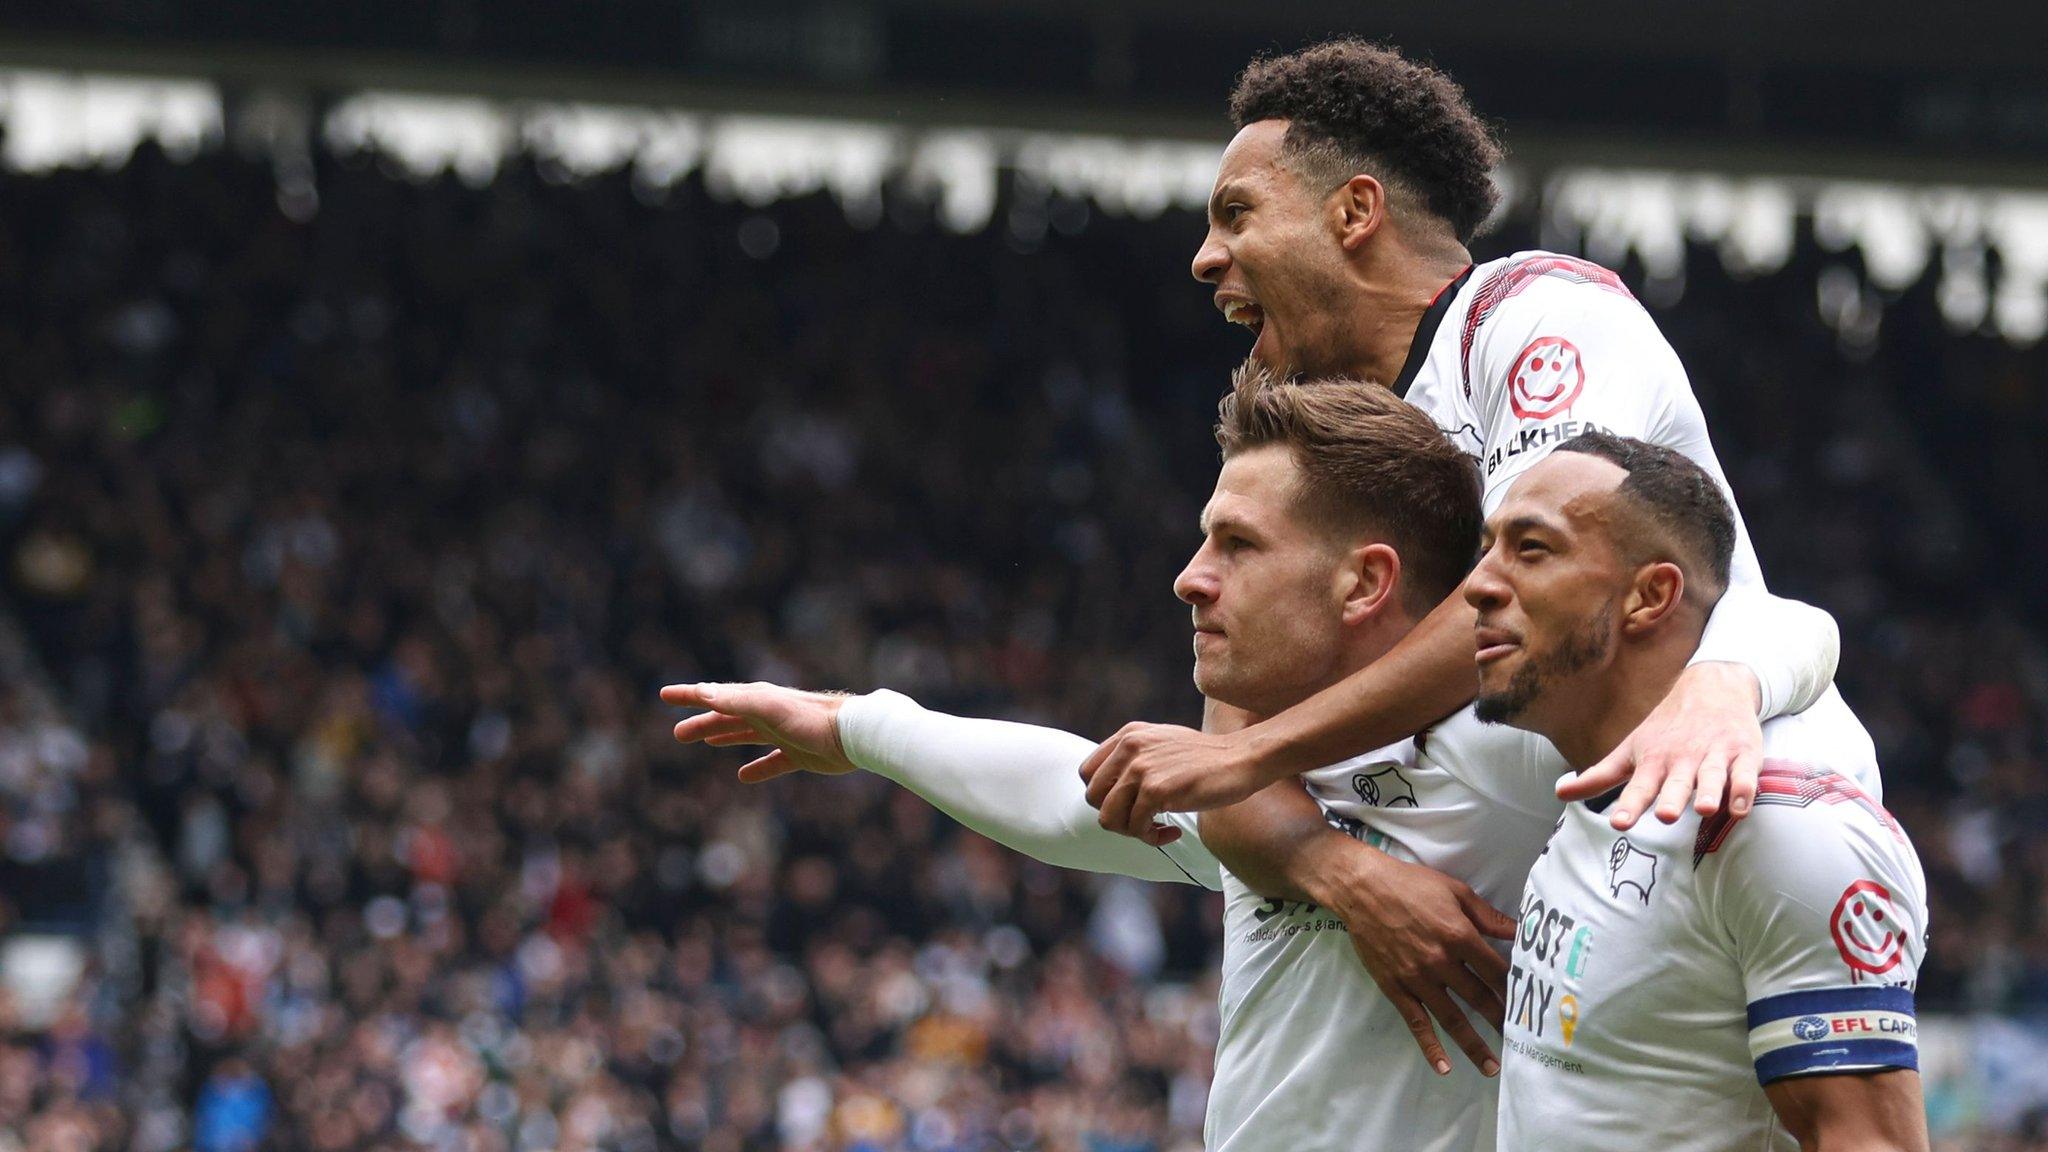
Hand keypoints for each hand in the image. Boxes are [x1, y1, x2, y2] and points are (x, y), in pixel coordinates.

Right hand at [661, 682, 855, 781]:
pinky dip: (757, 769)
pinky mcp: (798, 755)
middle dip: (702, 722)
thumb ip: (736, 702)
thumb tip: (704, 693)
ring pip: (745, 736)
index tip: (664, 694)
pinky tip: (744, 776)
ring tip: (705, 742)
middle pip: (727, 718)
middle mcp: (767, 714)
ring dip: (723, 738)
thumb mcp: (768, 708)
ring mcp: (783, 734)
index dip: (689, 695)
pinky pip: (771, 763)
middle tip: (678, 733)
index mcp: (756, 699)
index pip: (715, 695)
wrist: (852, 735)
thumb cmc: (810, 719)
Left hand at [1078, 722, 1265, 842]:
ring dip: (1133, 832)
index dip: (1105, 797)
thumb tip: (1110, 792)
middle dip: (1117, 817)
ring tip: (1158, 829)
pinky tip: (1174, 831)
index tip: (1130, 805)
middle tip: (1145, 822)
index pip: (1087, 773)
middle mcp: (1129, 747)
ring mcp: (1141, 768)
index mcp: (1128, 735)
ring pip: (1108, 818)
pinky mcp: (1156, 789)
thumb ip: (1135, 758)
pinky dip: (1153, 838)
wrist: (1242, 759)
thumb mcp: (1162, 745)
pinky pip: (1136, 827)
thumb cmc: (1206, 759)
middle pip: (1093, 798)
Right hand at [1301, 839, 1513, 1075]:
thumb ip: (1488, 917)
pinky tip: (1444, 1067)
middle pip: (1480, 998)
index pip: (1496, 971)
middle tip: (1520, 1042)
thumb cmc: (1411, 885)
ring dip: (1474, 1045)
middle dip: (1502, 1021)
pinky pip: (1416, 1023)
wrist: (1361, 889)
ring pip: (1452, 1018)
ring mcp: (1417, 979)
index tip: (1529, 1004)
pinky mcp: (1395, 988)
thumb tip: (1520, 931)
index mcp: (1459, 936)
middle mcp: (1441, 962)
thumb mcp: (1455, 891)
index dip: (1516, 988)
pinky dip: (1430, 1047)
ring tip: (1492, 1067)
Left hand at [1555, 661, 1762, 829]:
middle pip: (1675, 783)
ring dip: (1709, 792)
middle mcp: (1682, 759)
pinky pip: (1747, 774)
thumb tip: (1559, 793)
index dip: (1628, 805)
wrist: (1712, 685)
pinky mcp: (1743, 753)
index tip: (1618, 823)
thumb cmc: (1665, 729)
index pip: (1639, 787)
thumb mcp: (1630, 750)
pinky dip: (1745, 790)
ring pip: (1712, 777)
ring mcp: (1713, 755)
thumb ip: (1600, 776)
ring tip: (1705, 809)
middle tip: (1664, 815)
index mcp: (1653, 761)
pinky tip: (1742, 807)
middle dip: (1669, 799)